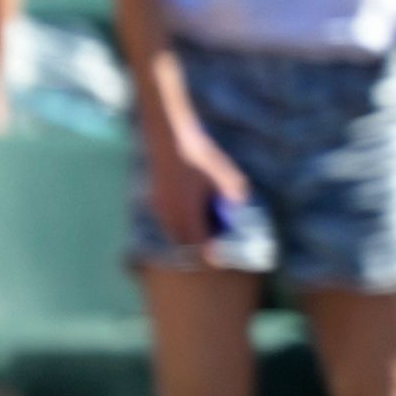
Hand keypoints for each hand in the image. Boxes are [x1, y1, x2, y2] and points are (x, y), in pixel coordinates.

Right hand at [142, 116, 251, 257]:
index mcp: (188, 213)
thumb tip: (240, 209)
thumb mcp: (226, 175)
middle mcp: (171, 215)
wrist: (171, 137)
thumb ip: (235, 196)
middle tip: (216, 242)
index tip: (222, 258)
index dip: (211, 256)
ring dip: (188, 236)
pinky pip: (168, 222)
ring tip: (205, 226)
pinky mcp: (155, 200)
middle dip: (199, 248)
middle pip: (184, 245)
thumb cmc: (200, 155)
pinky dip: (180, 224)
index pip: (199, 247)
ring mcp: (160, 208)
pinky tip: (192, 210)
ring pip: (174, 234)